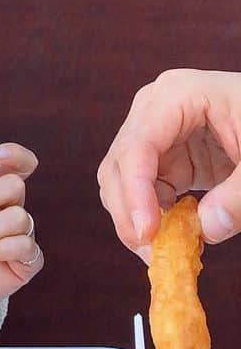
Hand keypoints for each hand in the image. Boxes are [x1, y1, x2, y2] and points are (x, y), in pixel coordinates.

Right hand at [97, 69, 240, 258]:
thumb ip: (239, 195)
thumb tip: (208, 229)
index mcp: (178, 95)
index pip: (138, 146)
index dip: (136, 192)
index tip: (147, 233)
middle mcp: (154, 110)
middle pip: (119, 165)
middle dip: (129, 212)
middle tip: (153, 254)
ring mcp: (156, 133)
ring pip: (122, 181)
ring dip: (135, 218)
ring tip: (164, 250)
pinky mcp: (165, 157)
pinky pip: (144, 191)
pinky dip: (154, 217)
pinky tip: (173, 236)